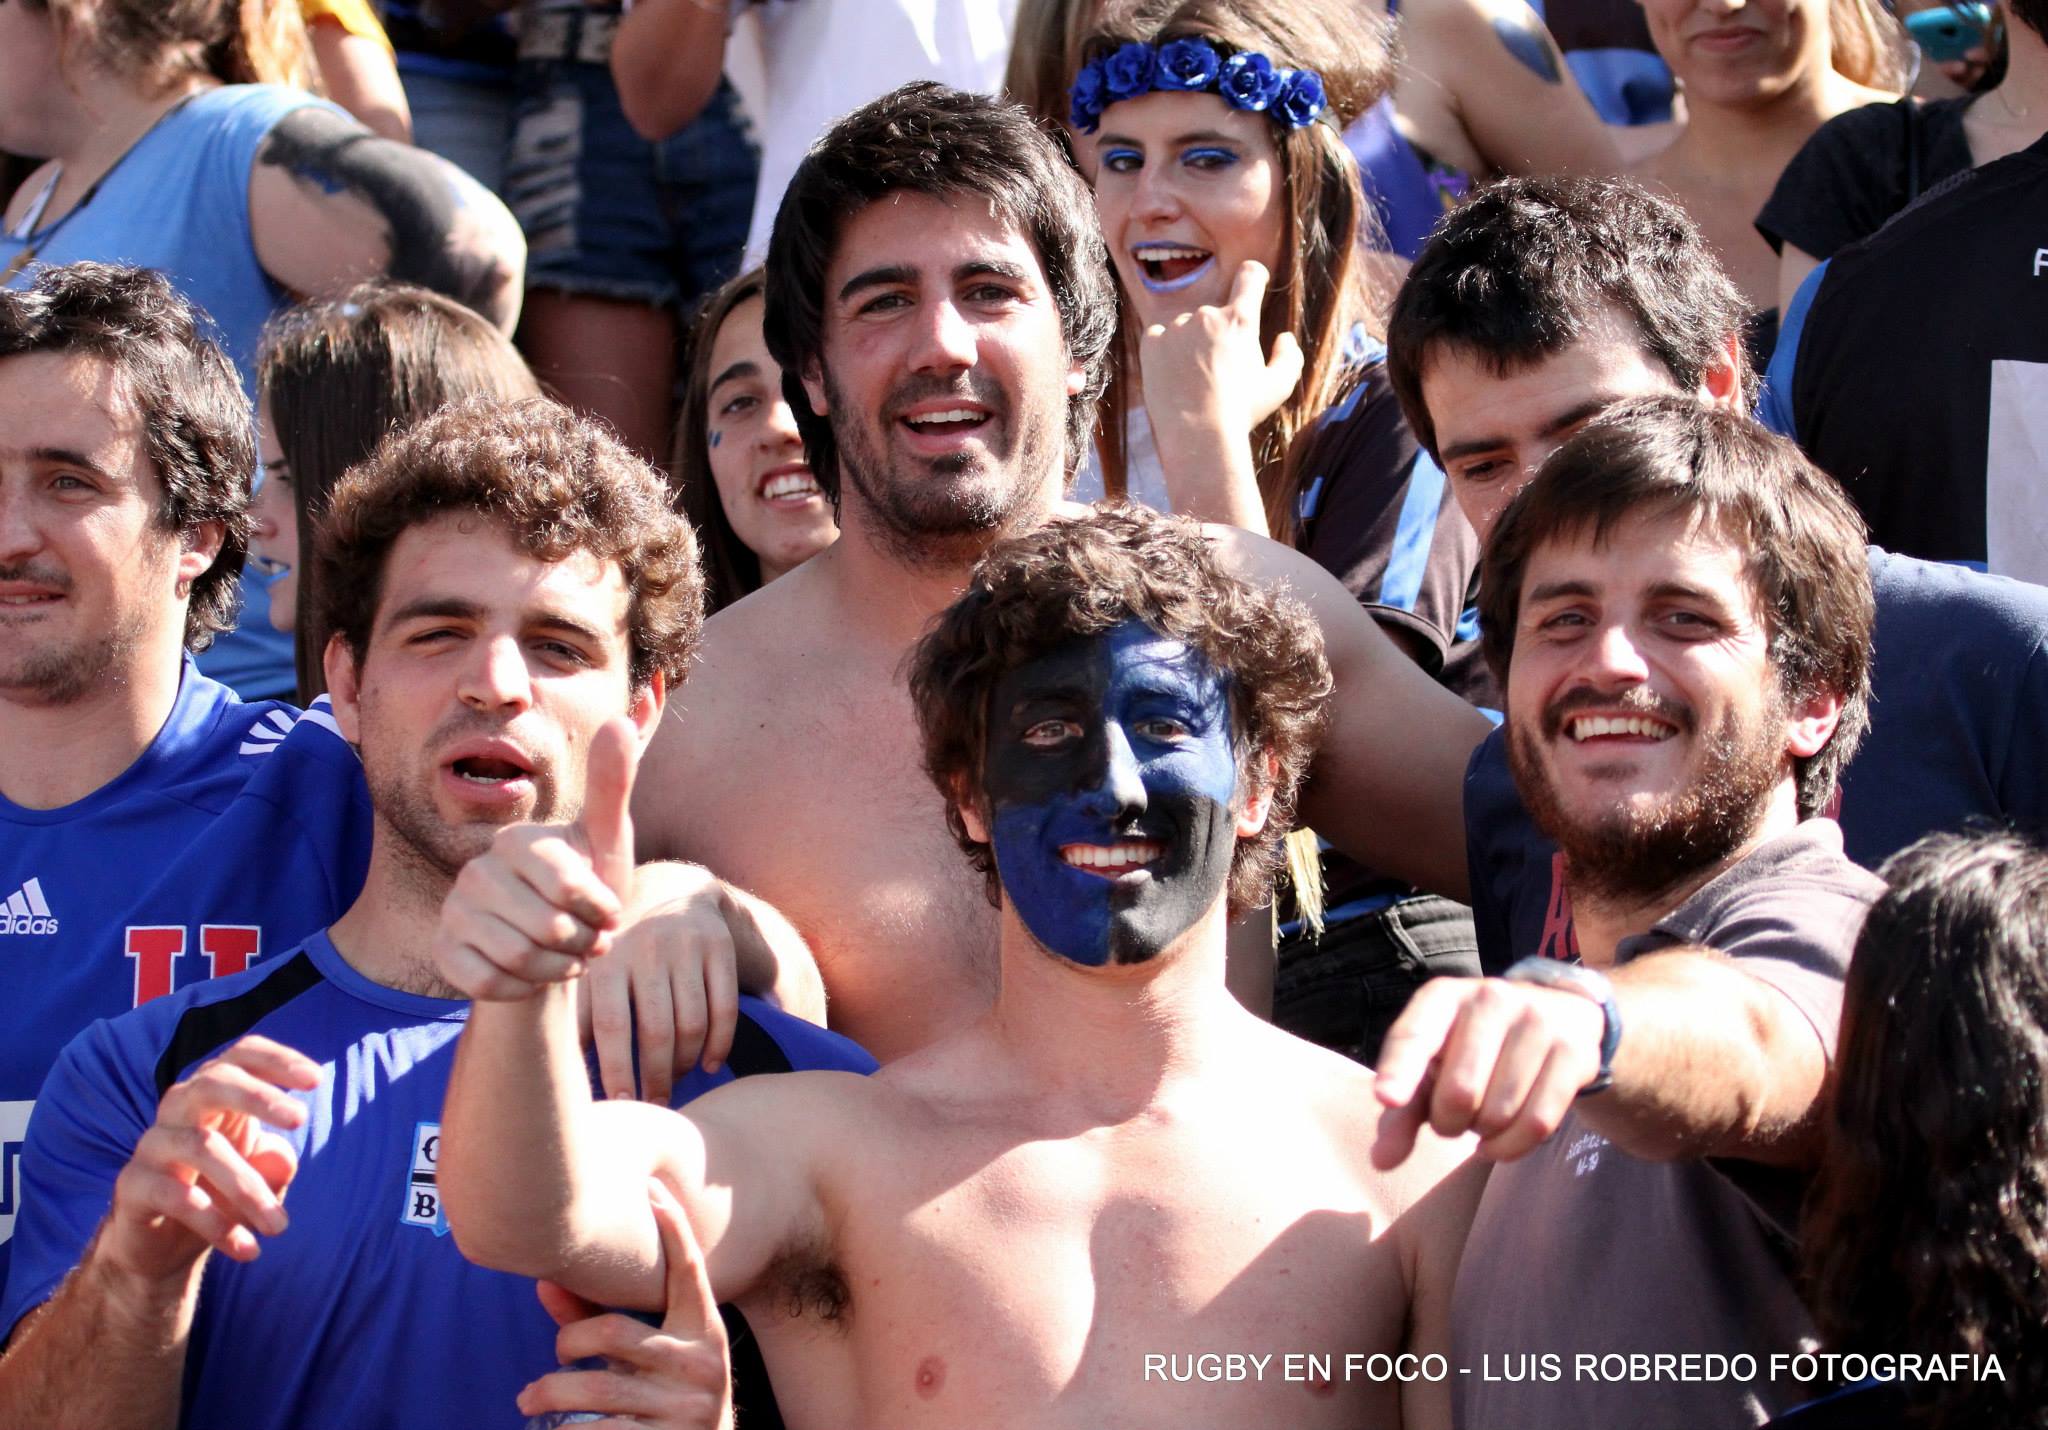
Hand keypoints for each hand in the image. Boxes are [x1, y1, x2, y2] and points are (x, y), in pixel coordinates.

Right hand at [101, 1036, 319, 1282]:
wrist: (161, 1250)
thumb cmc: (218, 1194)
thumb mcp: (256, 1177)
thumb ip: (274, 1162)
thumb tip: (281, 1156)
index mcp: (214, 1095)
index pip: (241, 1056)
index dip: (277, 1059)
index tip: (317, 1078)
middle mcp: (179, 1110)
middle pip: (212, 1081)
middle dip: (259, 1096)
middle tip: (302, 1118)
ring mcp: (152, 1145)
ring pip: (201, 1146)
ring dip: (248, 1188)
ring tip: (281, 1227)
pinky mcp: (132, 1185)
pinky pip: (176, 1196)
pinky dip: (216, 1223)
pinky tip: (246, 1248)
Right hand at [432, 719, 637, 1000]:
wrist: (555, 946)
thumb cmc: (588, 888)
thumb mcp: (608, 841)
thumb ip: (613, 785)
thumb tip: (617, 720)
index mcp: (517, 841)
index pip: (570, 887)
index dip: (601, 912)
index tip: (608, 912)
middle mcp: (476, 871)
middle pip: (546, 929)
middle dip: (583, 944)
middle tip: (589, 940)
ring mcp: (454, 912)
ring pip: (518, 959)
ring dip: (559, 970)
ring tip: (569, 956)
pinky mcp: (444, 952)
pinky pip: (489, 983)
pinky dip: (526, 989)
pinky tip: (536, 976)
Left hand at [517, 1180, 733, 1429]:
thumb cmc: (664, 1396)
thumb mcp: (647, 1357)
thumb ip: (599, 1321)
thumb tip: (545, 1282)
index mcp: (703, 1330)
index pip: (689, 1270)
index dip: (673, 1228)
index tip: (652, 1189)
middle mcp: (702, 1363)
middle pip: (613, 1331)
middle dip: (568, 1341)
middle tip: (556, 1356)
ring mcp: (687, 1407)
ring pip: (597, 1388)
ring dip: (549, 1392)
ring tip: (529, 1398)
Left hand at [581, 865, 755, 1101]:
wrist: (668, 888)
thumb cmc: (617, 949)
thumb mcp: (590, 970)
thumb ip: (577, 1015)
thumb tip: (562, 1075)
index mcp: (606, 960)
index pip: (612, 1027)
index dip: (618, 1071)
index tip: (624, 1104)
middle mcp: (646, 949)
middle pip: (657, 1030)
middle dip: (656, 1077)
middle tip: (655, 1105)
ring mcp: (686, 947)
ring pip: (692, 1023)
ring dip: (685, 1064)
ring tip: (674, 1083)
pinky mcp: (719, 946)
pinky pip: (725, 1007)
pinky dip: (719, 1043)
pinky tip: (709, 1065)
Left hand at [1136, 260, 1304, 438]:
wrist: (1197, 435)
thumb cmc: (1241, 412)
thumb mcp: (1279, 387)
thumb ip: (1289, 356)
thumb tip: (1283, 337)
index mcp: (1240, 321)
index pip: (1249, 276)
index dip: (1253, 276)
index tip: (1253, 280)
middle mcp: (1207, 315)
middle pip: (1215, 315)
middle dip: (1218, 337)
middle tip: (1218, 373)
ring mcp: (1176, 327)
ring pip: (1186, 328)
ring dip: (1190, 345)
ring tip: (1193, 382)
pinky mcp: (1151, 342)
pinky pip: (1159, 337)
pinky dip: (1166, 352)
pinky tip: (1174, 377)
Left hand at [1369, 976, 1605, 1167]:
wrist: (1558, 1016)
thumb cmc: (1473, 1050)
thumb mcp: (1432, 1068)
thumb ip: (1403, 1113)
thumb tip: (1381, 1162)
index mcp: (1442, 997)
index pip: (1414, 1036)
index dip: (1399, 1070)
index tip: (1387, 1099)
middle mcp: (1490, 997)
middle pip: (1459, 1092)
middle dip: (1448, 1123)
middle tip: (1452, 1119)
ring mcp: (1537, 1021)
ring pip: (1499, 1112)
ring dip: (1482, 1133)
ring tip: (1481, 1117)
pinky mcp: (1573, 1052)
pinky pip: (1537, 1123)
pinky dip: (1511, 1147)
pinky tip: (1499, 1142)